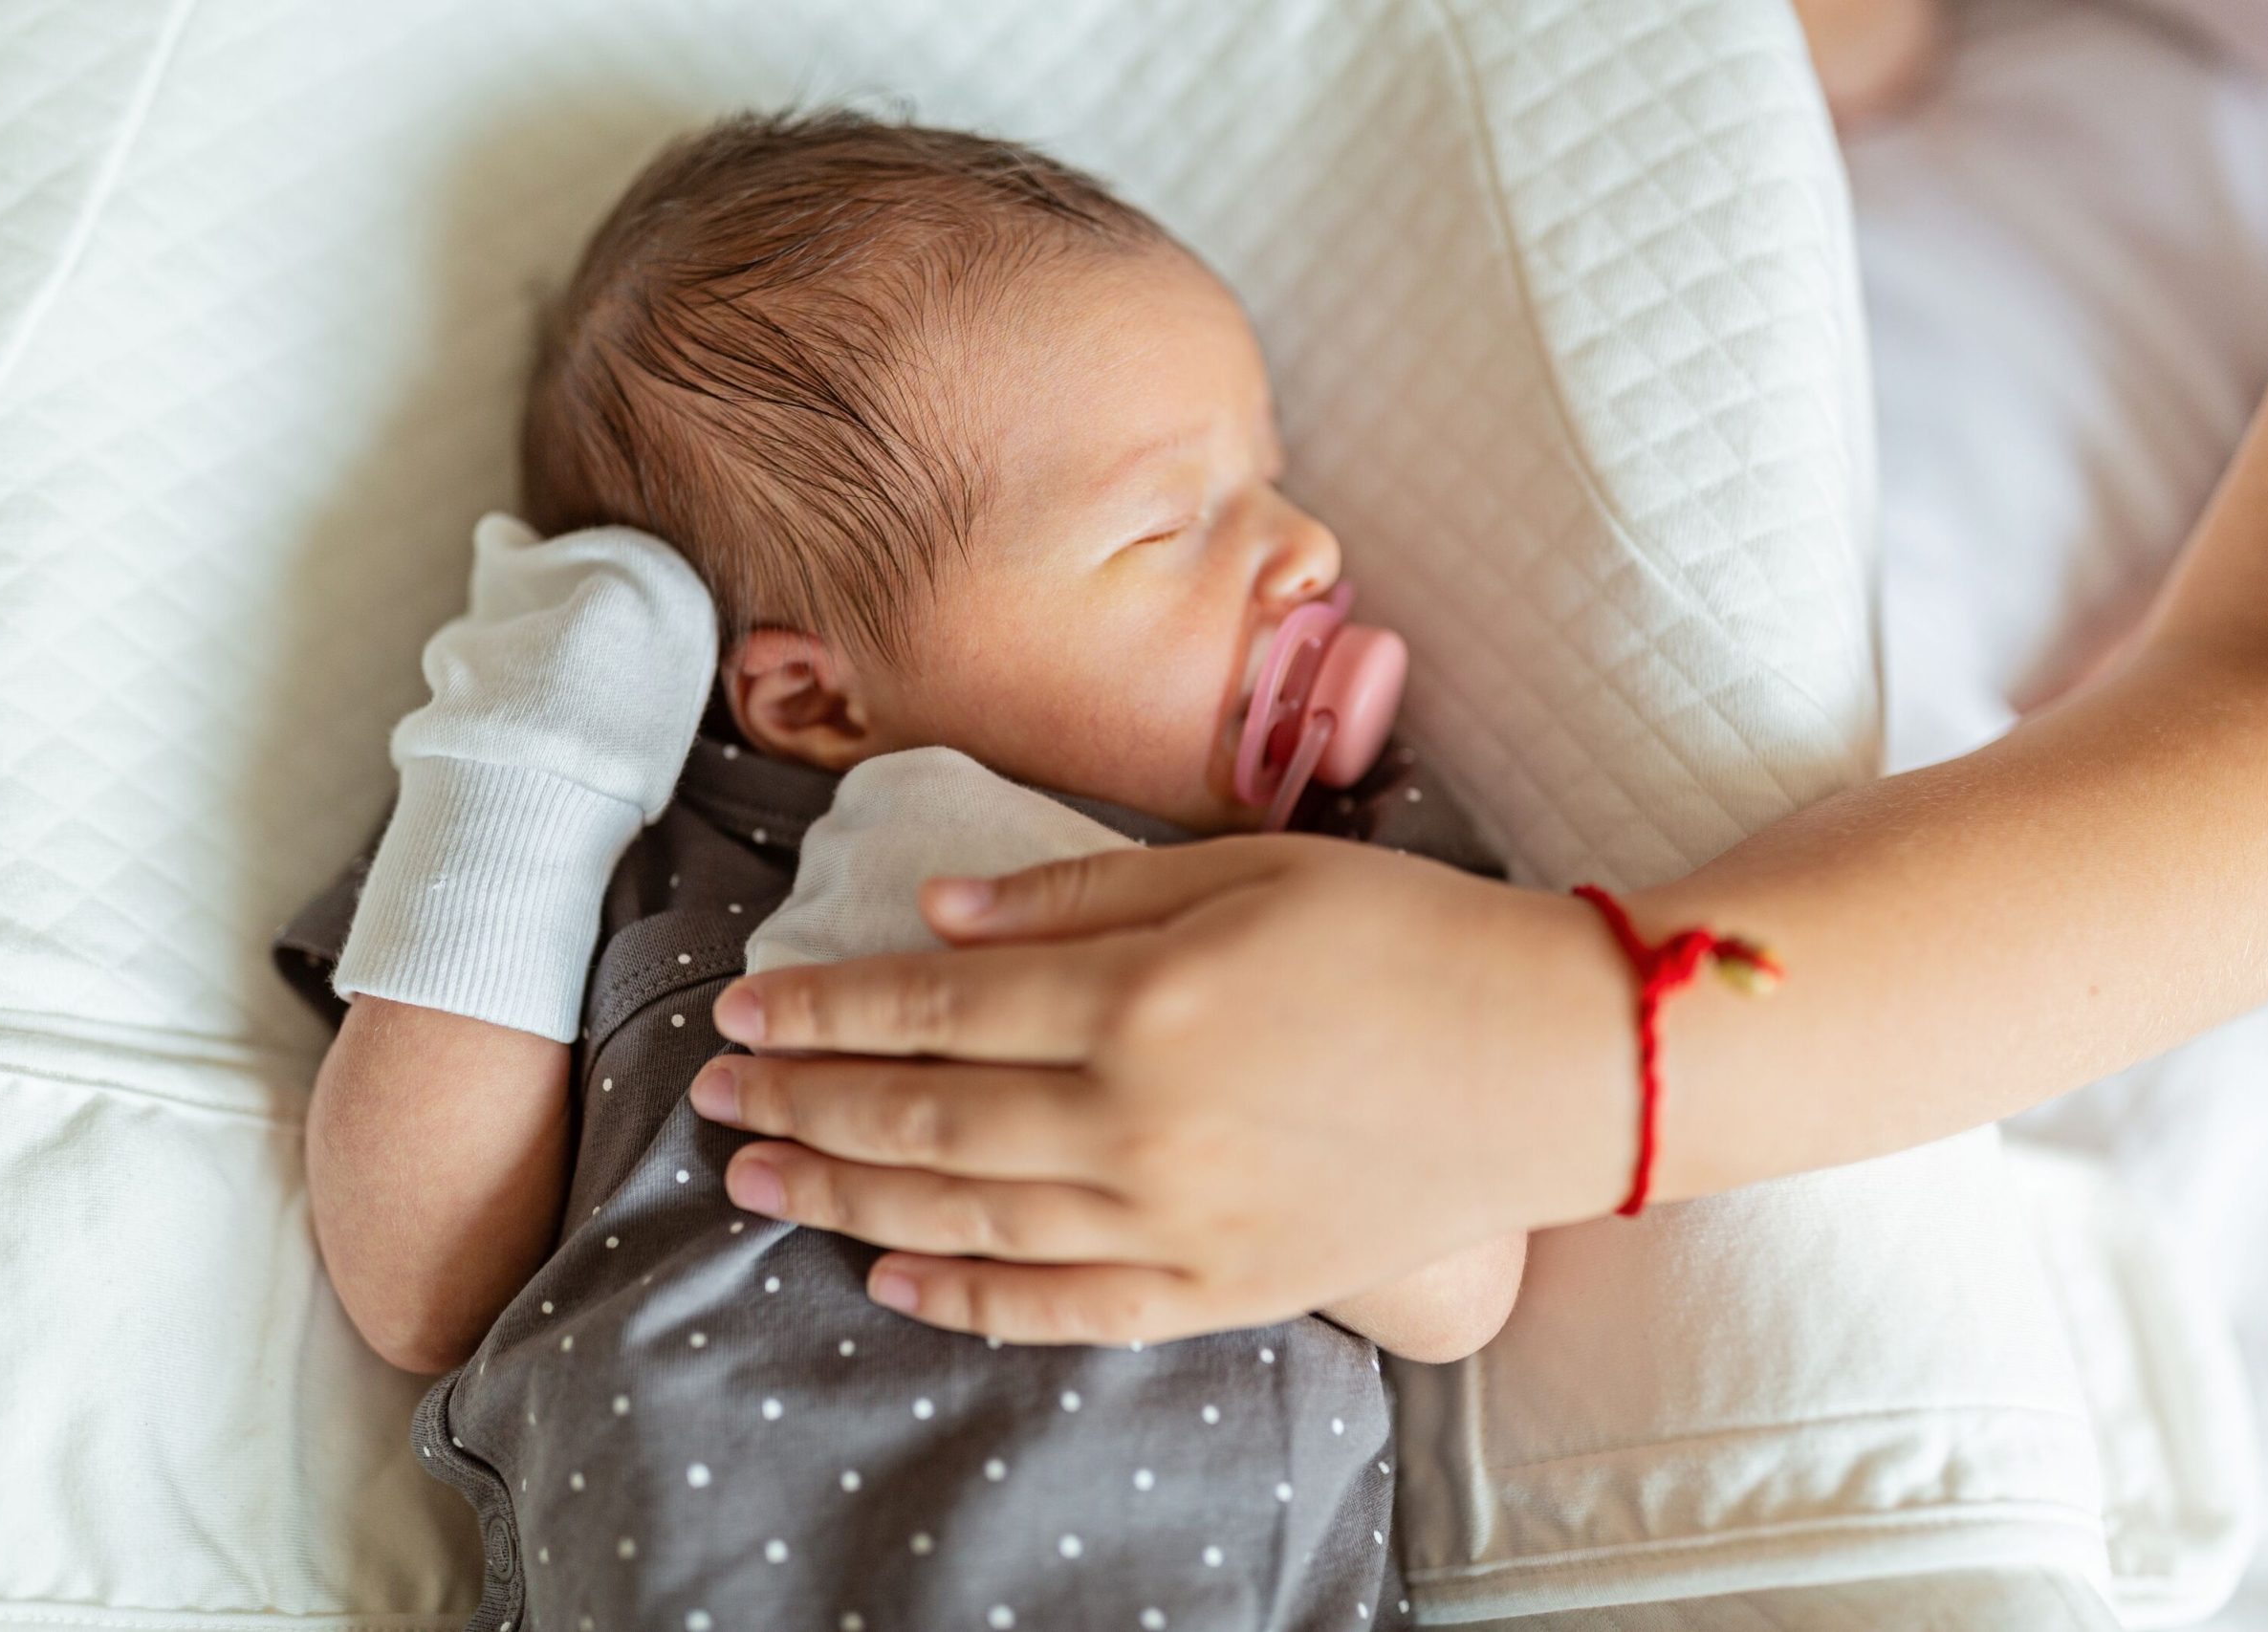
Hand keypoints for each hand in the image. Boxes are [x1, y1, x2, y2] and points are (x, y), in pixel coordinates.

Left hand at [691, 836, 1638, 1343]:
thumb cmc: (1406, 936)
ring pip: (966, 1220)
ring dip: (846, 1202)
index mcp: (1140, 997)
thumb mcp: (1248, 866)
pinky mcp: (1220, 1288)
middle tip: (714, 1098)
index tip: (743, 1005)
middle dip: (803, 1105)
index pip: (933, 1006)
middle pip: (924, 1120)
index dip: (823, 1008)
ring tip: (756, 1183)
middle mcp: (1137, 1120)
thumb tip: (939, 915)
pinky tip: (890, 1283)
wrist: (1553, 1064)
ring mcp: (1176, 1221)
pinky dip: (967, 1301)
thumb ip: (1083, 895)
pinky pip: (1064, 1310)